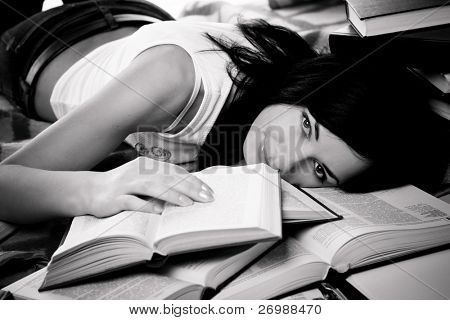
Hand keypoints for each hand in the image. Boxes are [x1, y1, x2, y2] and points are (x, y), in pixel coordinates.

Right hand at [86, 157, 213, 217]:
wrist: (90, 190)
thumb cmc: (123, 186)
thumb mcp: (144, 179)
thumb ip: (163, 181)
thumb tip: (190, 189)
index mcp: (148, 165)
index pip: (175, 172)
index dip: (193, 181)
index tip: (209, 192)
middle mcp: (139, 171)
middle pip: (168, 178)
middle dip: (189, 188)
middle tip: (206, 198)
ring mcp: (126, 184)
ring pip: (152, 187)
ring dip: (171, 194)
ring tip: (188, 203)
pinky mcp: (115, 198)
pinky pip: (132, 202)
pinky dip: (146, 206)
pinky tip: (159, 212)